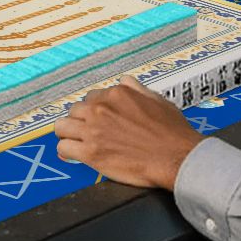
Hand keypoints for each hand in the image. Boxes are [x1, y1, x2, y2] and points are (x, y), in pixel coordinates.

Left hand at [54, 76, 200, 188]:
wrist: (178, 158)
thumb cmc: (172, 133)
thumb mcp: (158, 99)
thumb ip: (137, 89)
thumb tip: (124, 82)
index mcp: (117, 94)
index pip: (92, 97)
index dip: (95, 111)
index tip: (97, 120)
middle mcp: (101, 109)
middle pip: (75, 110)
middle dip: (81, 121)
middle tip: (88, 132)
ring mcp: (94, 130)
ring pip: (62, 126)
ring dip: (68, 133)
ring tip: (75, 141)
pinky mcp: (91, 153)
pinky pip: (64, 147)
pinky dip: (67, 151)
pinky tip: (72, 154)